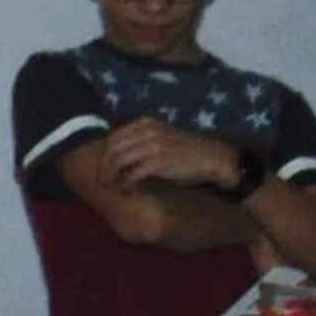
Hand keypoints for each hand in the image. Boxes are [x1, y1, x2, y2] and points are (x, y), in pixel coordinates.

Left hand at [102, 117, 240, 192]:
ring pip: (119, 161)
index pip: (115, 137)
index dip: (104, 154)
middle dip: (104, 167)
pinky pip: (132, 174)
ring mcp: (153, 145)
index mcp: (147, 123)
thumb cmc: (189, 152)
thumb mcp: (164, 138)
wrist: (213, 157)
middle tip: (103, 181)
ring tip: (111, 188)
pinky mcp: (159, 162)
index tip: (103, 168)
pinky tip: (125, 191)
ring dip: (111, 177)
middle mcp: (148, 131)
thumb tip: (123, 156)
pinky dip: (125, 184)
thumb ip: (144, 142)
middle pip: (112, 149)